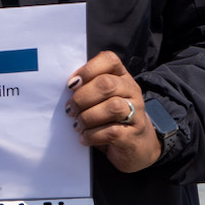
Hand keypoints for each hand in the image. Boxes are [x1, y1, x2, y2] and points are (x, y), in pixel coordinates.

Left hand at [65, 50, 160, 172]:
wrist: (136, 145)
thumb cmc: (109, 117)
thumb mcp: (100, 98)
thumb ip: (87, 87)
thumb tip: (68, 88)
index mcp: (121, 76)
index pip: (109, 60)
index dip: (88, 69)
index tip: (72, 84)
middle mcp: (132, 91)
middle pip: (107, 84)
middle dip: (82, 97)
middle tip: (70, 109)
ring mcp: (137, 113)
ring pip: (112, 107)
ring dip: (87, 117)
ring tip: (78, 124)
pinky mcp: (133, 135)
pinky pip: (111, 131)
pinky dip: (92, 135)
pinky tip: (85, 137)